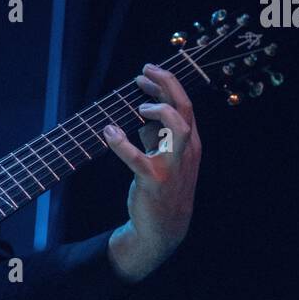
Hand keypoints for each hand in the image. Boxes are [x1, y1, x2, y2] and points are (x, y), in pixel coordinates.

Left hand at [102, 63, 201, 282]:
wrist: (163, 226)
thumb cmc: (161, 186)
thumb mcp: (163, 155)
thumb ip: (156, 133)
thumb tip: (142, 109)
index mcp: (190, 142)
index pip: (184, 105)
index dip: (167, 84)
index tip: (146, 72)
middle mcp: (186, 151)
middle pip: (184, 109)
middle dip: (166, 85)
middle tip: (143, 73)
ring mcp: (172, 165)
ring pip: (179, 129)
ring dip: (160, 111)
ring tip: (140, 107)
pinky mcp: (154, 180)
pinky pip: (138, 158)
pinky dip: (122, 143)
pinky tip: (108, 132)